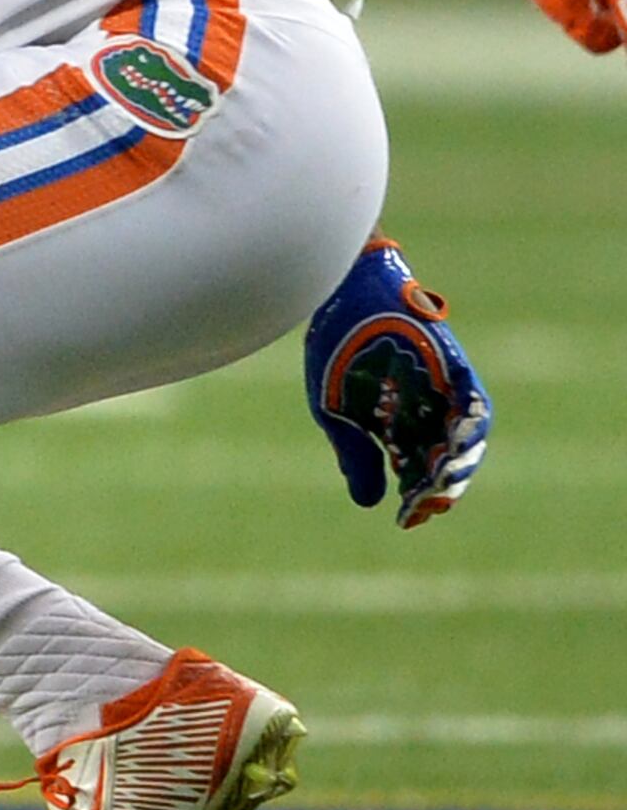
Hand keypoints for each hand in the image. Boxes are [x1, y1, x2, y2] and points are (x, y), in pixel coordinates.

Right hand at [303, 237, 489, 526]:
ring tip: (446, 481)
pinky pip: (474, 401)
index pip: (413, 466)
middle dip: (438, 483)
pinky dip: (472, 425)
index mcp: (393, 419)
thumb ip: (355, 454)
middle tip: (431, 504)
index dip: (414, 494)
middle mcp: (423, 408)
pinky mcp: (454, 366)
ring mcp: (442, 388)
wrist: (345, 292)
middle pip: (441, 456)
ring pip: (463, 435)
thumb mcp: (336, 410)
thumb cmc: (335, 347)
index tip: (408, 517)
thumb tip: (370, 503)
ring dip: (458, 461)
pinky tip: (460, 445)